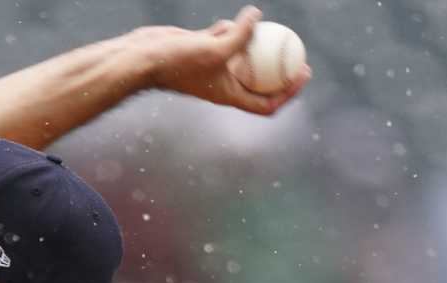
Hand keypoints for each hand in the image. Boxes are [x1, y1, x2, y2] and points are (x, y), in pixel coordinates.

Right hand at [134, 7, 310, 115]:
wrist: (146, 58)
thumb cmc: (179, 61)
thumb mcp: (216, 47)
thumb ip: (240, 34)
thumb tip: (258, 14)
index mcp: (229, 95)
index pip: (266, 103)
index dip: (288, 93)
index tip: (301, 74)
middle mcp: (223, 84)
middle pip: (260, 82)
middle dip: (280, 70)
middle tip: (298, 53)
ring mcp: (213, 67)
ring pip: (242, 57)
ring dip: (253, 45)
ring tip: (269, 31)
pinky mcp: (203, 51)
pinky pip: (224, 40)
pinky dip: (230, 30)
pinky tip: (233, 20)